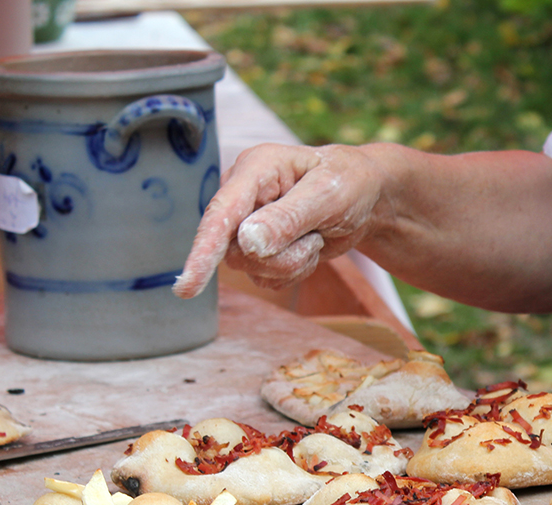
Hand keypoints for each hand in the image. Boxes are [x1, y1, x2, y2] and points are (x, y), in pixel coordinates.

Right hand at [173, 143, 385, 297]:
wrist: (363, 198)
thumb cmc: (348, 184)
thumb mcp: (328, 196)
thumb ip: (288, 218)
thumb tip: (247, 242)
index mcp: (254, 169)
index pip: (221, 213)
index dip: (203, 250)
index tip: (188, 287)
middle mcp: (242, 197)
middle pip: (236, 250)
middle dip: (281, 256)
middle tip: (315, 238)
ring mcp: (245, 225)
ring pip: (251, 268)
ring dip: (292, 263)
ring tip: (314, 238)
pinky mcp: (256, 249)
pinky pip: (265, 278)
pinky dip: (293, 271)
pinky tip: (307, 248)